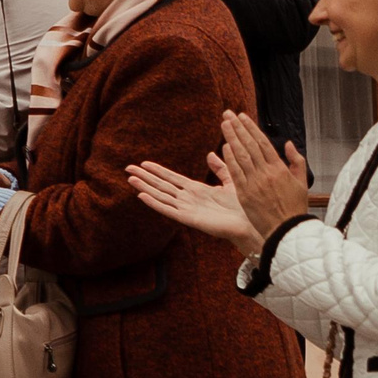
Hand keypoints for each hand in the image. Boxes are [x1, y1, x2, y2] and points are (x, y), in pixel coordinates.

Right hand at [128, 160, 258, 255]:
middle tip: (128, 168)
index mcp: (196, 190)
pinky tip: (142, 196)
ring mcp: (186, 209)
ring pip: (161, 196)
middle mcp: (188, 199)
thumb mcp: (231, 182)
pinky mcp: (188, 219)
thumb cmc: (242, 206)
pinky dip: (154, 203)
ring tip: (131, 179)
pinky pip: (168, 209)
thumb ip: (220, 168)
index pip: (172, 178)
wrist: (250, 222)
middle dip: (145, 177)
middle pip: (161, 185)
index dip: (157, 171)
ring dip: (145, 187)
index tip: (144, 163)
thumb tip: (210, 154)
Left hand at [215, 111, 311, 239]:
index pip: (263, 142)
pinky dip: (230, 159)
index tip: (243, 116)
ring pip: (242, 155)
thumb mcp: (301, 182)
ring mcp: (255, 182)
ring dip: (231, 138)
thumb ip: (296, 161)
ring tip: (224, 124)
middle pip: (250, 145)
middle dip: (238, 128)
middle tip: (228, 114)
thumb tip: (288, 144)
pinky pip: (236, 173)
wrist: (286, 229)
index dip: (251, 128)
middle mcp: (267, 173)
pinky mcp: (245, 193)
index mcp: (280, 168)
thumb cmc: (294, 207)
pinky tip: (224, 147)